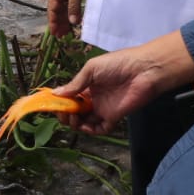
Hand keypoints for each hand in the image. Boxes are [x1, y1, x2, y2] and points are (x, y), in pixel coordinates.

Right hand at [47, 0, 87, 36]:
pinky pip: (71, 6)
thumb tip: (72, 22)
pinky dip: (72, 14)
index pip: (52, 9)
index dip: (53, 21)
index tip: (54, 33)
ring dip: (65, 20)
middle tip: (61, 36)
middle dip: (59, 23)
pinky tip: (75, 21)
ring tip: (67, 32)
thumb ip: (73, 6)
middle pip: (58, 11)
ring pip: (65, 9)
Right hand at [54, 31, 193, 135]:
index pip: (70, 97)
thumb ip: (75, 83)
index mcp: (87, 85)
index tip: (51, 104)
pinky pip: (100, 129)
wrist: (143, 70)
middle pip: (75, 111)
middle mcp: (94, 98)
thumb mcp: (92, 69)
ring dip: (75, 123)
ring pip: (84, 122)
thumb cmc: (118, 64)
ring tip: (72, 117)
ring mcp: (103, 108)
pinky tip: (84, 125)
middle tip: (62, 112)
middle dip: (65, 114)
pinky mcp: (114, 117)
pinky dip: (90, 130)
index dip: (60, 101)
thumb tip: (56, 94)